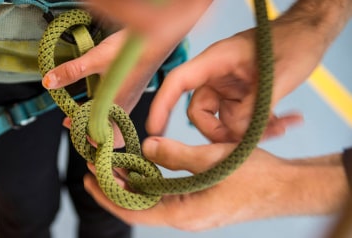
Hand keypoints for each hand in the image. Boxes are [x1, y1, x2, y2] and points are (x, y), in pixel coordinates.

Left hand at [83, 137, 348, 230]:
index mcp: (184, 212)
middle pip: (139, 205)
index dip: (108, 194)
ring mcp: (192, 210)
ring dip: (132, 182)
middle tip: (95, 166)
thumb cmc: (256, 176)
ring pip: (152, 199)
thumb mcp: (213, 159)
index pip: (134, 209)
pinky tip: (145, 166)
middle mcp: (184, 216)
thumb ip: (177, 155)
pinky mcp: (199, 202)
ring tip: (114, 164)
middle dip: (115, 186)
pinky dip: (151, 181)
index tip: (88, 179)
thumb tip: (147, 148)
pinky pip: (167, 195)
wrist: (286, 188)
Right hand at [146, 26, 306, 141]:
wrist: (310, 34)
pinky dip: (257, 128)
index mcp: (215, 62)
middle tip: (246, 143)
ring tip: (278, 129)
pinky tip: (282, 123)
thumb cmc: (293, 42)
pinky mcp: (242, 97)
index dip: (161, 105)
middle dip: (221, 133)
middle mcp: (217, 77)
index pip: (178, 82)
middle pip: (201, 113)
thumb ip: (253, 108)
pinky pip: (241, 120)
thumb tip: (234, 133)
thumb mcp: (277, 75)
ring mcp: (229, 88)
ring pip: (223, 121)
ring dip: (246, 133)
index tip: (153, 129)